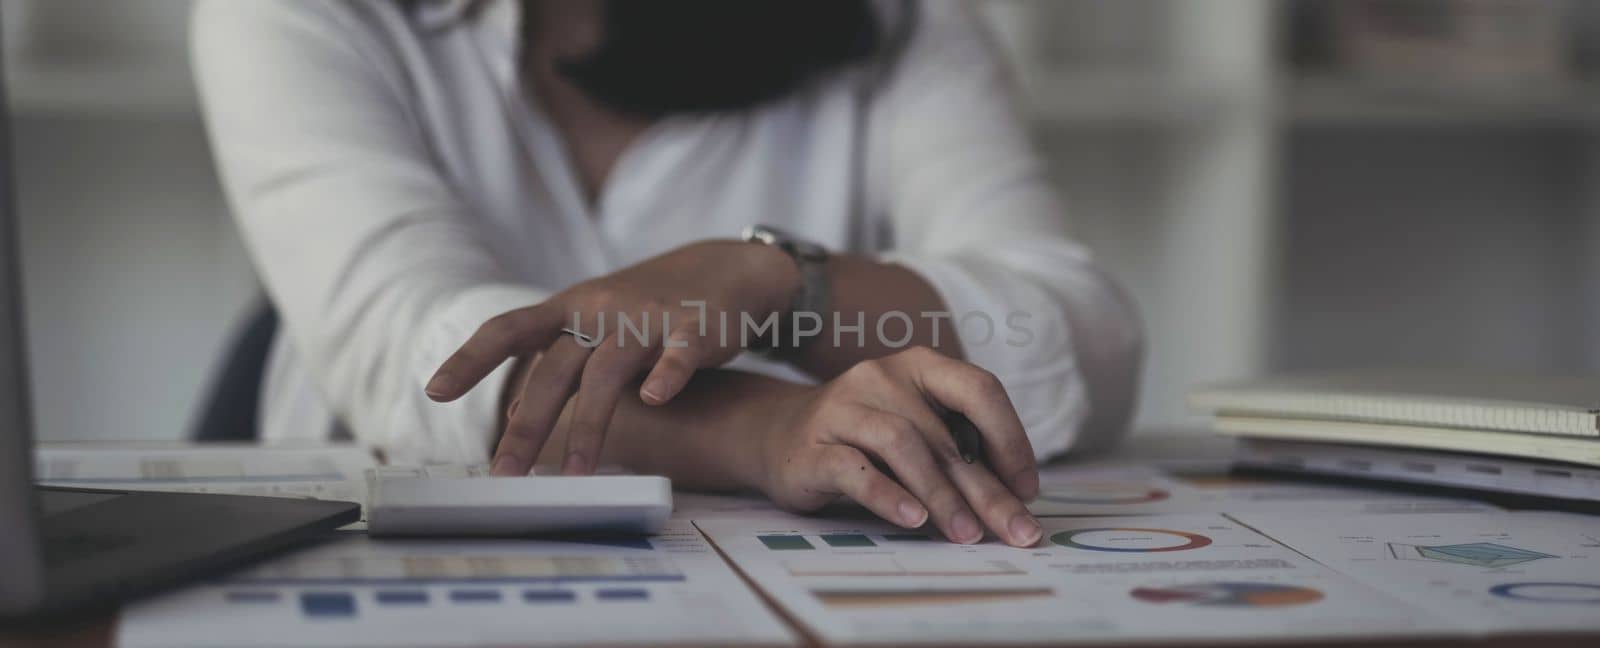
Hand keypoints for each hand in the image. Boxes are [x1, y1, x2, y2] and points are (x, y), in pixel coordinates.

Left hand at [424, 240, 797, 475]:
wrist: (726, 270)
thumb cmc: (647, 309)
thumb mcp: (594, 328)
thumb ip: (554, 367)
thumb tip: (510, 419)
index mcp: (569, 308)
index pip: (508, 329)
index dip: (470, 359)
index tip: (435, 392)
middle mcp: (600, 310)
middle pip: (554, 368)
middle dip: (528, 425)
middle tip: (506, 474)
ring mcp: (647, 318)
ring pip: (607, 371)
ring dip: (589, 425)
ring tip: (576, 476)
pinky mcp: (694, 328)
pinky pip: (678, 354)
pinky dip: (666, 375)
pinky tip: (655, 401)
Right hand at [754, 347, 1042, 546]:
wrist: (776, 434)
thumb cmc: (864, 439)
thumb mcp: (915, 430)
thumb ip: (956, 452)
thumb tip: (1015, 503)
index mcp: (919, 367)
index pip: (979, 389)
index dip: (1011, 439)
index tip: (1027, 490)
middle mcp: (882, 377)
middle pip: (945, 435)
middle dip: (987, 490)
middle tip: (1016, 532)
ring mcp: (843, 408)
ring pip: (903, 446)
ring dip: (942, 495)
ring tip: (966, 535)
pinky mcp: (812, 447)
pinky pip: (855, 469)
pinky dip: (887, 495)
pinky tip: (913, 519)